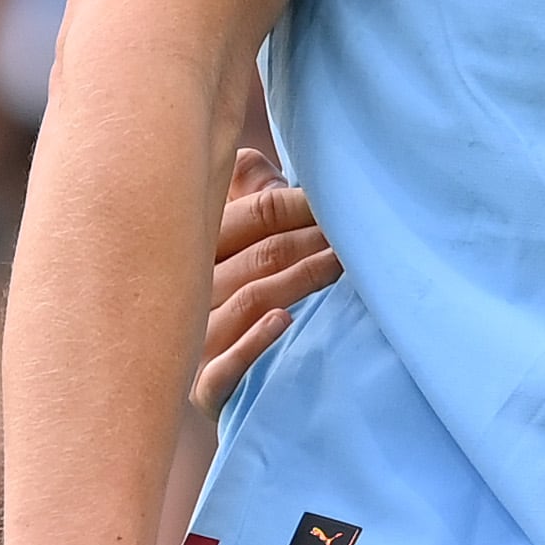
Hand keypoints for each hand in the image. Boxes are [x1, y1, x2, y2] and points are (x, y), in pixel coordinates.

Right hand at [200, 147, 334, 411]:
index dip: (300, 204)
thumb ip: (249, 194)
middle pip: (257, 256)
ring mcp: (195, 341)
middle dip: (310, 241)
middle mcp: (190, 291)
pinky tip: (284, 323)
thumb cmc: (240, 289)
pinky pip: (224, 365)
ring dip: (298, 281)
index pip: (254, 214)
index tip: (339, 201)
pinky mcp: (204, 388)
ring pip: (249, 299)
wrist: (232, 383)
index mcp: (199, 246)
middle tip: (354, 236)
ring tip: (340, 268)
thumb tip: (254, 156)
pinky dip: (254, 341)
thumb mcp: (241, 236)